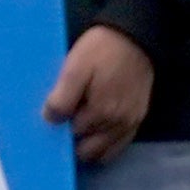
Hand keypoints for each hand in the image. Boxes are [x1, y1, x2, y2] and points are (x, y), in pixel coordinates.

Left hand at [41, 22, 156, 166]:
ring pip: (104, 151)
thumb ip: (63, 97)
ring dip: (89, 144)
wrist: (134, 37)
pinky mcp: (138, 118)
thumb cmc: (101, 50)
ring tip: (79, 122)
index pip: (72, 134)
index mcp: (102, 112)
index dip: (61, 125)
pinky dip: (105, 144)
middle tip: (66, 119)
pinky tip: (95, 130)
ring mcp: (131, 123)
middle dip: (75, 139)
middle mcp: (118, 124)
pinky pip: (119, 145)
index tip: (55, 115)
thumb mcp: (75, 67)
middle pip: (88, 148)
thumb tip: (50, 120)